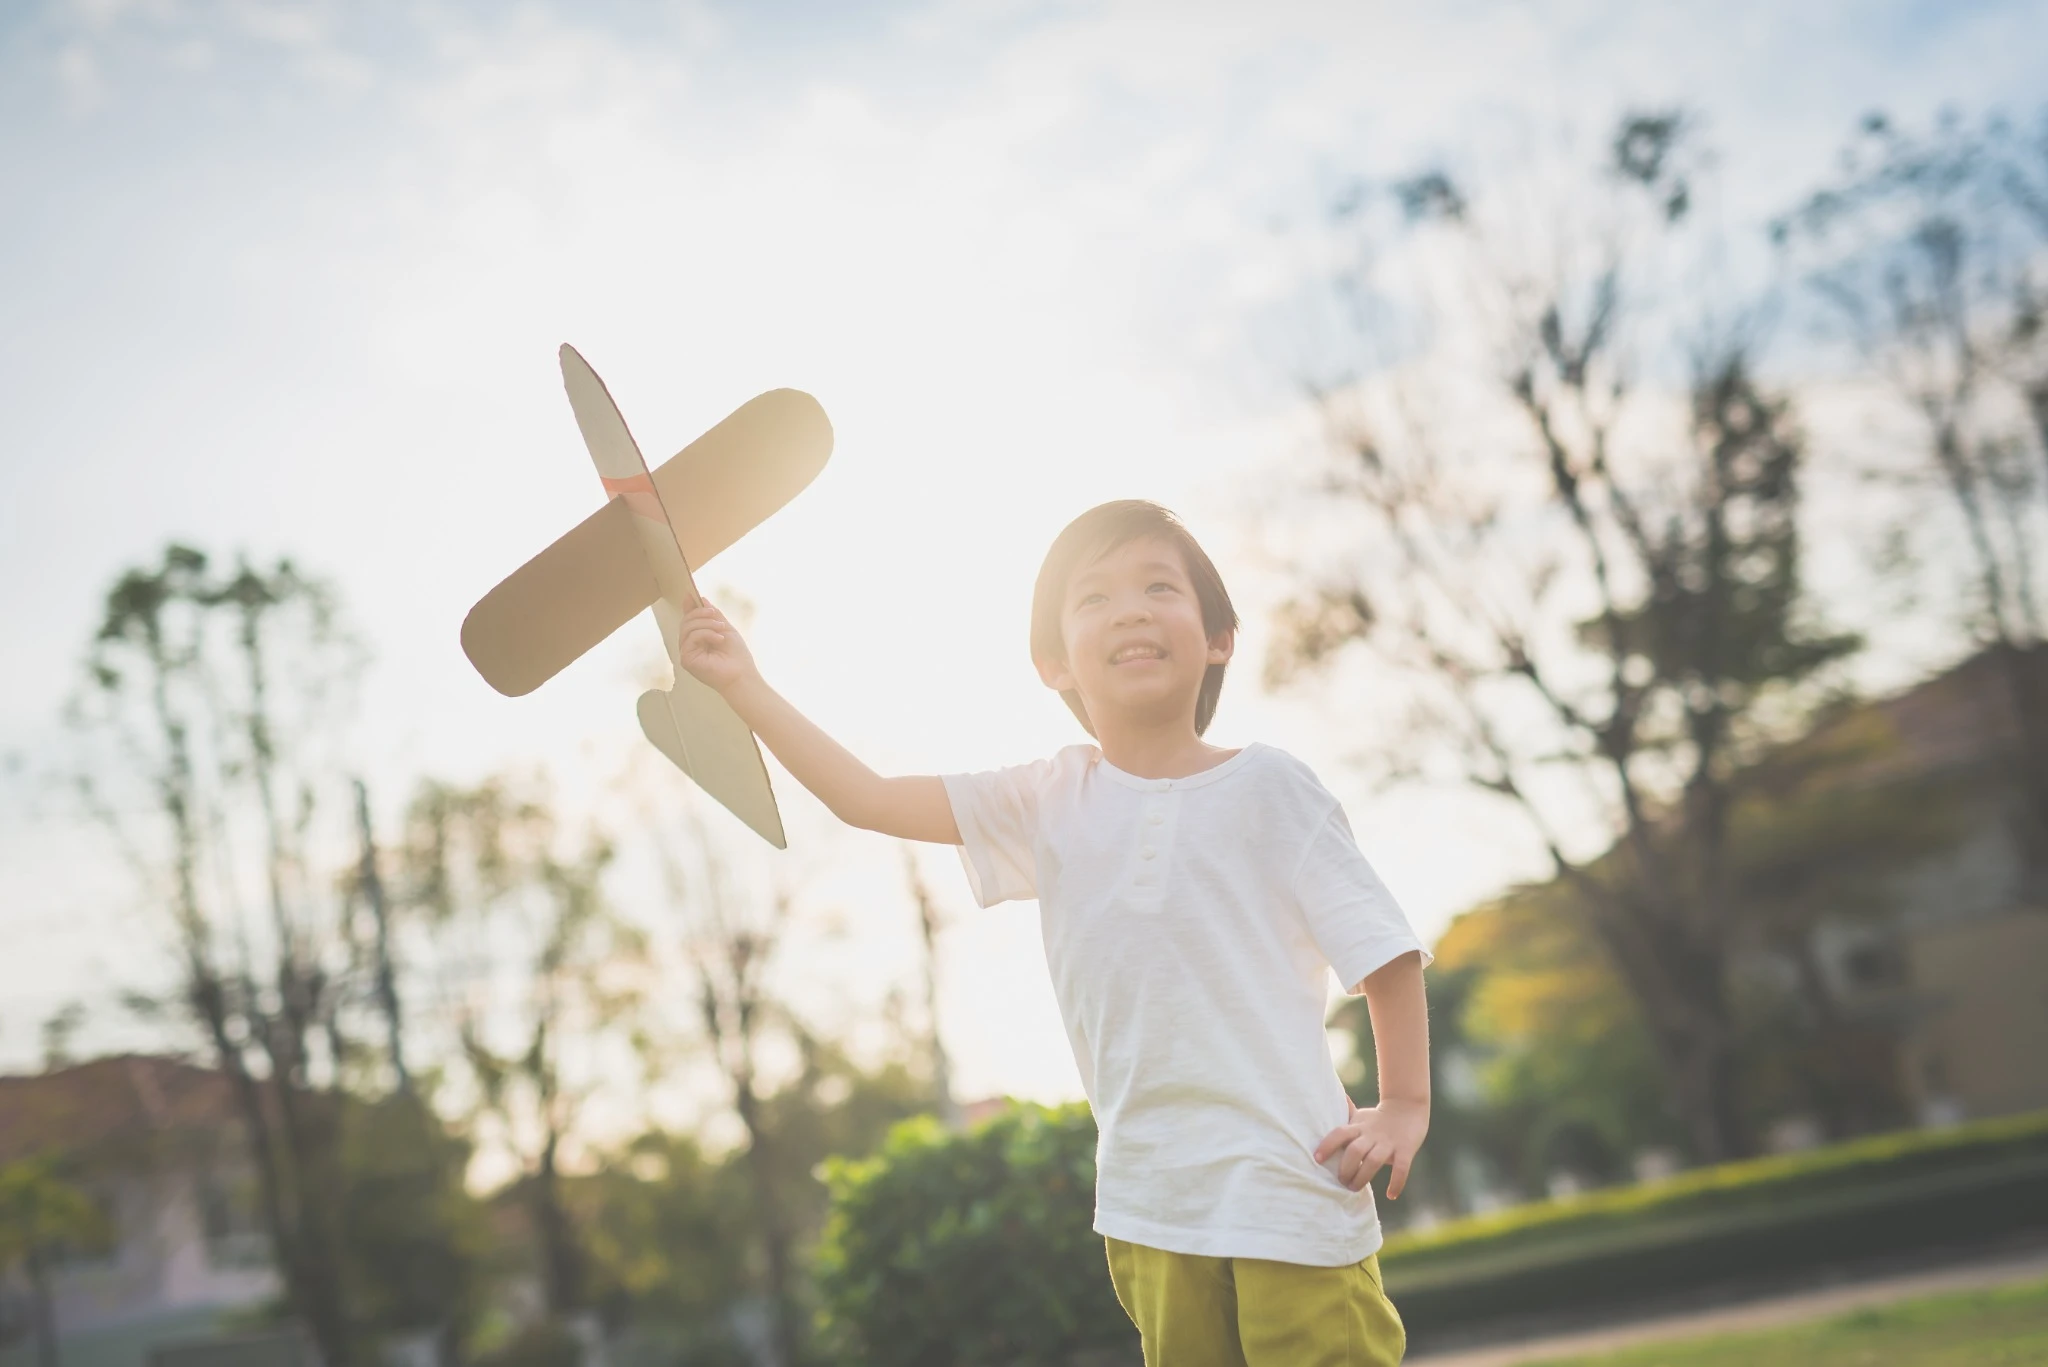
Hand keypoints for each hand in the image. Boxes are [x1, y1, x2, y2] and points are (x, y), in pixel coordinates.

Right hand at [676, 602, 759, 695]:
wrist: (742, 675)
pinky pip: (691, 637)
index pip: (689, 620)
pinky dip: (706, 634)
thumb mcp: (725, 629)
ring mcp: (687, 653)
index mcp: (698, 639)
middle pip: (686, 621)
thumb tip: (701, 598)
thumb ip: (713, 615)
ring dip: (706, 624)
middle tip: (716, 615)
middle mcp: (689, 646)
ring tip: (721, 629)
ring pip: (687, 627)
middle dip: (701, 614)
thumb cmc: (737, 656)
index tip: (691, 594)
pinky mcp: (686, 659)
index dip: (689, 607)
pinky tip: (719, 639)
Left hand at [1314, 1096, 1428, 1197]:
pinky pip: (1401, 1168)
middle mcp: (1372, 1134)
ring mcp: (1389, 1142)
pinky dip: (1397, 1183)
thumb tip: (1326, 1105)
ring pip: (1374, 1161)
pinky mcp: (1406, 1149)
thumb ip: (1343, 1119)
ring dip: (1363, 1177)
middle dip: (1345, 1169)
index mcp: (1358, 1127)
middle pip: (1355, 1151)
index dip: (1327, 1145)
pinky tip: (1391, 1195)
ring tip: (1355, 1188)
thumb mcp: (1359, 1116)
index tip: (1317, 1159)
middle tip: (1341, 1182)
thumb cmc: (1378, 1118)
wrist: (1408, 1107)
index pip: (1339, 1133)